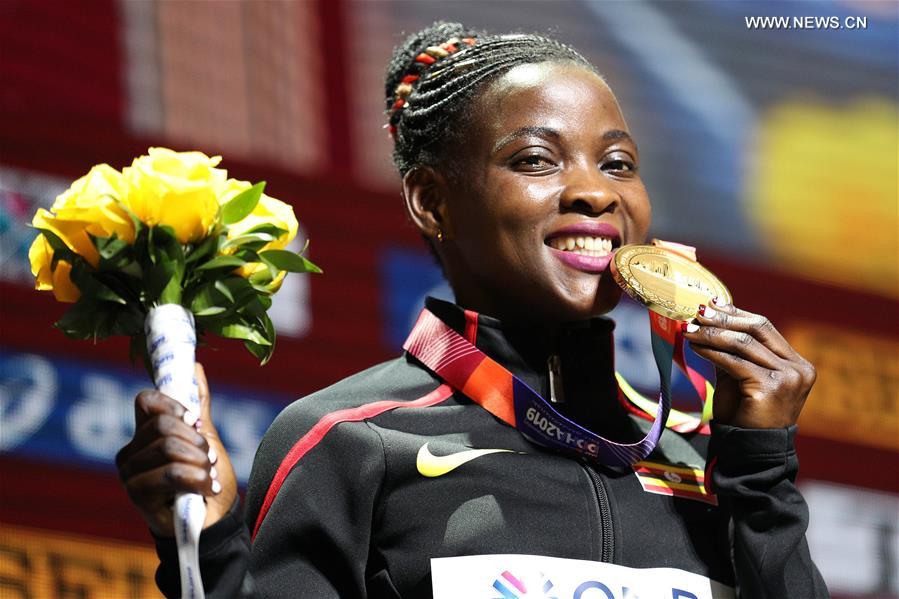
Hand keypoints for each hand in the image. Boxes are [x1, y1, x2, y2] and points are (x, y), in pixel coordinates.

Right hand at [116, 363, 237, 536]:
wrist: (213, 521)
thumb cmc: (205, 479)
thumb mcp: (206, 438)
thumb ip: (198, 405)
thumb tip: (194, 368)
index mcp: (143, 434)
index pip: (146, 401)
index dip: (173, 405)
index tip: (195, 421)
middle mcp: (130, 452)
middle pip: (162, 426)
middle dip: (195, 440)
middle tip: (209, 457)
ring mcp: (130, 475)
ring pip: (169, 449)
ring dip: (200, 463)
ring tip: (209, 476)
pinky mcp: (137, 495)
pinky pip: (172, 474)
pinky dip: (198, 479)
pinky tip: (207, 490)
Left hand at [682, 298, 816, 428]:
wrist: (748, 451)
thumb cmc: (744, 415)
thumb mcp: (740, 377)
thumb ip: (732, 352)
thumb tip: (708, 322)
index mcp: (797, 363)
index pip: (765, 328)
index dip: (737, 314)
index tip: (712, 303)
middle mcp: (798, 368)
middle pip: (757, 329)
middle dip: (723, 318)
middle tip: (697, 312)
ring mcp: (789, 378)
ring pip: (744, 343)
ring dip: (712, 333)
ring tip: (689, 329)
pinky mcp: (771, 387)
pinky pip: (735, 362)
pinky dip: (711, 351)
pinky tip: (694, 346)